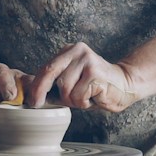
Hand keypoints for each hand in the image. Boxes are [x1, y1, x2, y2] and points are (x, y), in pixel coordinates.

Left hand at [25, 43, 141, 112]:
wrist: (126, 85)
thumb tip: (31, 93)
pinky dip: (84, 103)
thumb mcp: (72, 83)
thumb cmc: (96, 88)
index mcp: (69, 51)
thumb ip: (55, 84)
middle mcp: (77, 51)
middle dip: (40, 91)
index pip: (46, 67)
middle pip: (50, 73)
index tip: (30, 99)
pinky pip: (78, 96)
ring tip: (85, 97)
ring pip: (65, 89)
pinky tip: (94, 97)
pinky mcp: (95, 73)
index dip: (36, 85)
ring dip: (73, 101)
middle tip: (36, 104)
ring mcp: (87, 60)